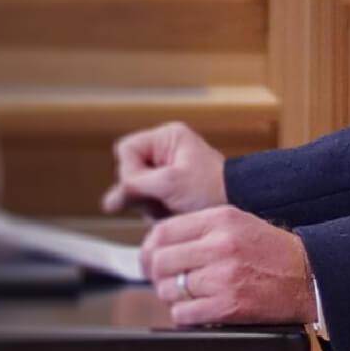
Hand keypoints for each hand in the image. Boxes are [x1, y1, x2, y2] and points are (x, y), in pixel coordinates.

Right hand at [101, 122, 226, 215]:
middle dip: (142, 191)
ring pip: (135, 191)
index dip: (131, 171)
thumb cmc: (214, 190)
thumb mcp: (171, 183)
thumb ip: (136, 186)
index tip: (149, 186)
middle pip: (128, 172)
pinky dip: (155, 212)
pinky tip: (171, 213)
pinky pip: (146, 203)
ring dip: (149, 204)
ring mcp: (164, 173)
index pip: (126, 151)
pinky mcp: (168, 192)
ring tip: (172, 206)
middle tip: (164, 198)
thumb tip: (109, 201)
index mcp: (167, 138)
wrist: (240, 207)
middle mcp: (163, 152)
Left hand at [141, 205, 318, 326]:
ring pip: (169, 289)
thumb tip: (160, 244)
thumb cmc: (274, 252)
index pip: (163, 231)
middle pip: (161, 261)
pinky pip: (183, 313)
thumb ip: (202, 229)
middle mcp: (219, 245)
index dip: (150, 247)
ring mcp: (223, 277)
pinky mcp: (228, 306)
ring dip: (171, 296)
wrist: (310, 276)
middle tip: (164, 280)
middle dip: (157, 274)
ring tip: (186, 295)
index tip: (151, 257)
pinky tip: (197, 310)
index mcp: (220, 220)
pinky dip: (184, 315)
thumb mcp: (239, 223)